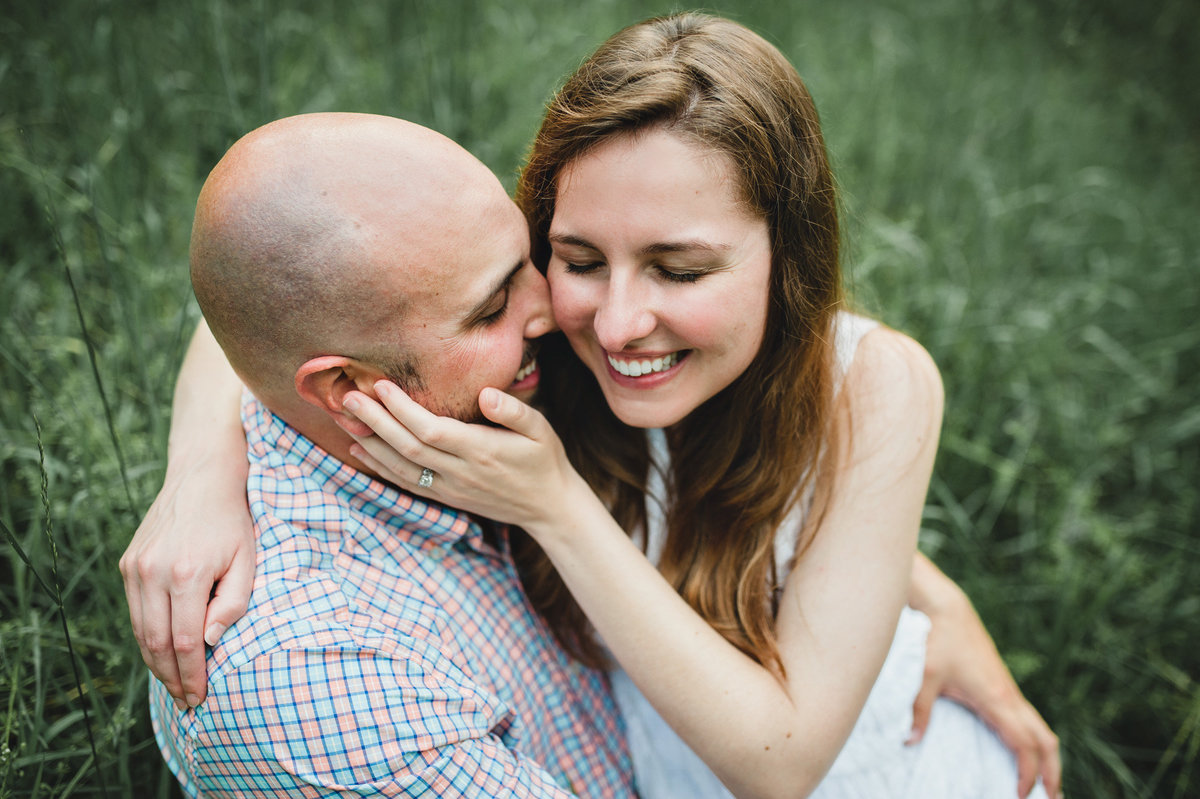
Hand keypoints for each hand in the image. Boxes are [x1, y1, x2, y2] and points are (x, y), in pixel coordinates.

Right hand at [119, 467, 255, 707]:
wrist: (201, 479)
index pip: (184, 641)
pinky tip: (163, 654)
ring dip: (156, 663)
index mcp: (187, 573)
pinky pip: (135, 612)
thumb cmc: (233, 522)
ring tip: (175, 686)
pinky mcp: (128, 564)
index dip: (191, 675)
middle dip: (172, 678)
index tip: (200, 698)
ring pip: (140, 631)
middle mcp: (153, 572)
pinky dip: (147, 638)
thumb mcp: (248, 559)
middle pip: (156, 643)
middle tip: (186, 702)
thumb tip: (210, 640)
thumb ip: (234, 602)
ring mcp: (135, 568)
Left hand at [343, 381, 580, 534]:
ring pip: (400, 467)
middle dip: (375, 421)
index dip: (402, 410)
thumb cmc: (544, 460)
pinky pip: (406, 483)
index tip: (380, 386)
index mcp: (481, 450)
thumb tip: (485, 394)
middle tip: (348, 397)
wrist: (548, 507)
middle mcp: (460, 471)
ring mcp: (450, 488)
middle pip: (407, 447)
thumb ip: (512, 411)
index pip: (431, 429)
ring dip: (370, 443)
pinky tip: (361, 450)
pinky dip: (380, 467)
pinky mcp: (446, 497)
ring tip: (345, 418)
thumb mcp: (540, 429)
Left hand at [910, 574, 1060, 798]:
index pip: (1024, 745)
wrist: (948, 608)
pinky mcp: (1002, 684)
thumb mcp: (924, 677)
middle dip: (1053, 772)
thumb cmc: (937, 640)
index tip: (1022, 796)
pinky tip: (1022, 752)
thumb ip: (918, 710)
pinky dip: (1033, 740)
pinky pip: (1027, 718)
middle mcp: (1009, 696)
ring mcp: (1009, 690)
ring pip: (1040, 729)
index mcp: (996, 698)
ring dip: (1047, 757)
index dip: (1028, 773)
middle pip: (1045, 741)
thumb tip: (909, 741)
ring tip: (1047, 785)